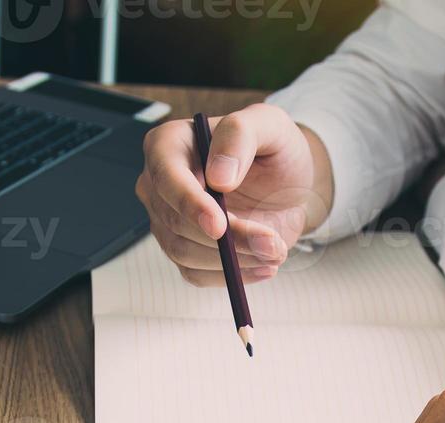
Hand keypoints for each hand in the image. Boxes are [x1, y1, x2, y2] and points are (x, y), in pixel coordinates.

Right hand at [136, 103, 333, 286]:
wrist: (285, 184)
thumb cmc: (272, 148)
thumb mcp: (269, 126)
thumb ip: (241, 136)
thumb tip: (218, 177)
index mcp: (168, 145)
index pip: (166, 178)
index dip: (190, 204)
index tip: (219, 226)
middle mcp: (159, 185)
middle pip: (176, 223)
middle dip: (227, 239)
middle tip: (272, 244)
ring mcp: (167, 221)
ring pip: (186, 253)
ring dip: (234, 261)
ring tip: (275, 250)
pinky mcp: (185, 250)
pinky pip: (197, 274)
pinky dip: (233, 275)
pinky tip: (264, 265)